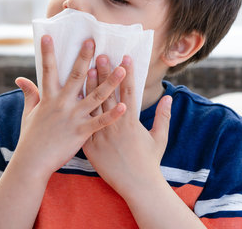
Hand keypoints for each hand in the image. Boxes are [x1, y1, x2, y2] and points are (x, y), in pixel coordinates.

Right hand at [13, 35, 127, 180]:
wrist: (32, 162)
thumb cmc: (30, 138)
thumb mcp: (28, 113)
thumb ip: (29, 94)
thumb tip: (20, 79)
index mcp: (48, 98)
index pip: (47, 70)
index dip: (47, 52)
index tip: (48, 35)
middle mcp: (61, 104)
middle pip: (76, 77)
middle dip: (85, 57)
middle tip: (93, 41)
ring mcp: (72, 117)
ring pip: (95, 96)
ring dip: (110, 82)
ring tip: (123, 69)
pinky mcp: (81, 132)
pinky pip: (100, 122)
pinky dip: (112, 114)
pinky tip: (125, 106)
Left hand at [82, 55, 171, 198]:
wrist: (138, 186)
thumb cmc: (150, 162)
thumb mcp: (160, 138)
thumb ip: (164, 116)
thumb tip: (169, 97)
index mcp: (131, 121)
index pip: (129, 92)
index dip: (127, 73)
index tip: (124, 57)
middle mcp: (115, 125)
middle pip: (109, 94)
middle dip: (105, 73)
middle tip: (100, 55)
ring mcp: (101, 135)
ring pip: (93, 106)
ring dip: (89, 87)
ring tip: (86, 69)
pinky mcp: (91, 146)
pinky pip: (82, 126)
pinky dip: (77, 112)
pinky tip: (72, 99)